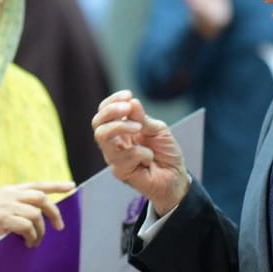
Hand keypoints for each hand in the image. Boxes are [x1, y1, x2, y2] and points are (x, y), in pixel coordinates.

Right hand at [0, 181, 73, 250]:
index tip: (71, 186)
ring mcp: (5, 205)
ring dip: (40, 231)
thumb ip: (14, 207)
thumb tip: (36, 216)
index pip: (37, 184)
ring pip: (36, 214)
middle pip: (41, 198)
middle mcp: (8, 194)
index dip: (56, 185)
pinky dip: (32, 237)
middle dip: (54, 213)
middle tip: (59, 227)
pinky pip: (27, 226)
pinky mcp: (2, 218)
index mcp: (8, 191)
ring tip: (35, 242)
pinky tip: (28, 243)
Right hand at [91, 91, 189, 216]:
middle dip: (111, 111)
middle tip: (128, 109)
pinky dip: (141, 152)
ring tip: (140, 129)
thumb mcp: (157, 130)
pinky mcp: (119, 171)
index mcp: (120, 130)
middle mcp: (113, 142)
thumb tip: (131, 102)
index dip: (112, 101)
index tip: (128, 95)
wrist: (175, 176)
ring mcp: (114, 157)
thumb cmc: (165, 152)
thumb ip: (143, 118)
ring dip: (123, 127)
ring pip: (103, 137)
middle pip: (97, 123)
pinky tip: (149, 158)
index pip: (105, 112)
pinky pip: (123, 156)